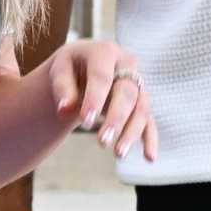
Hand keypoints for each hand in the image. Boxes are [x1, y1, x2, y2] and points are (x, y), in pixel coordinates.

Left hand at [48, 41, 157, 164]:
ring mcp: (137, 84)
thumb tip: (64, 109)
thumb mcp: (60, 70)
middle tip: (102, 141)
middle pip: (128, 93)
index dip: (95, 99)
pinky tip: (149, 158)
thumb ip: (62, 88)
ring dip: (132, 132)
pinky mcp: (141, 102)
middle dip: (117, 118)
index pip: (102, 77)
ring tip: (118, 154)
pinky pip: (149, 120)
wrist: (85, 64)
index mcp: (105, 52)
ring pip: (141, 109)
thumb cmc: (71, 67)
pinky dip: (150, 139)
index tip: (86, 122)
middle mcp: (127, 65)